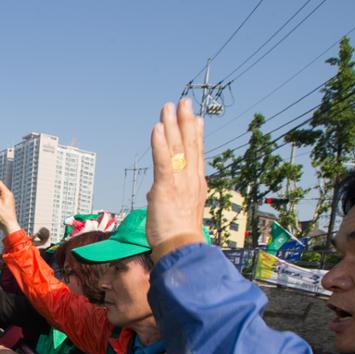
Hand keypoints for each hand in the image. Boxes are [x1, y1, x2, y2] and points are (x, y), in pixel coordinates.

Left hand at [146, 98, 207, 258]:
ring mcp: (180, 182)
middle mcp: (191, 179)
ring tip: (168, 107)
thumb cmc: (178, 235)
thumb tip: (157, 189)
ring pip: (176, 147)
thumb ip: (171, 195)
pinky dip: (160, 142)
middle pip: (189, 144)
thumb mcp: (180, 210)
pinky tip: (157, 127)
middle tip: (183, 102)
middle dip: (185, 121)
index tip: (197, 118)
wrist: (181, 248)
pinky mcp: (165, 187)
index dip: (196, 134)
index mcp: (197, 184)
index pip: (197, 154)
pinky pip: (163, 160)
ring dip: (171, 125)